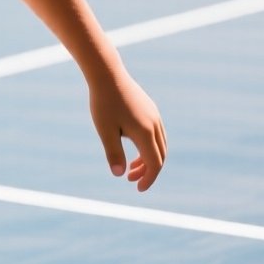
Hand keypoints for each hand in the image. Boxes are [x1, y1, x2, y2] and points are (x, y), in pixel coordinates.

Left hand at [88, 72, 166, 190]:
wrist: (107, 74)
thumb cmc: (103, 103)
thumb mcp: (105, 130)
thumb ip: (114, 153)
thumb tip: (119, 174)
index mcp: (145, 133)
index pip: (154, 164)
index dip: (148, 179)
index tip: (138, 189)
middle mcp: (155, 125)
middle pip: (160, 156)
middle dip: (148, 171)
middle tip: (131, 180)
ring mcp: (155, 116)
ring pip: (159, 145)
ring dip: (149, 159)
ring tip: (132, 167)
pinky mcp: (150, 109)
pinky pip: (156, 134)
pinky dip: (149, 146)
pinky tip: (134, 146)